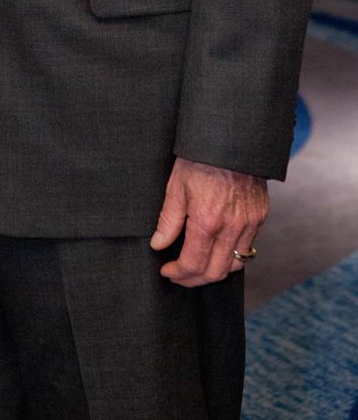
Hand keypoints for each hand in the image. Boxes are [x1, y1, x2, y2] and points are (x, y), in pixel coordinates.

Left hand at [150, 156, 267, 286]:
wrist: (231, 139)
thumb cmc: (199, 159)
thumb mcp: (176, 187)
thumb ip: (168, 221)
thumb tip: (158, 245)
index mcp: (207, 221)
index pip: (193, 264)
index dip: (178, 273)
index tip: (168, 271)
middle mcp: (232, 228)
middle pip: (215, 273)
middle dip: (194, 279)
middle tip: (180, 275)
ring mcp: (249, 224)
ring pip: (235, 265)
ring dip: (215, 271)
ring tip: (198, 265)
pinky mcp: (260, 217)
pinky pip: (248, 248)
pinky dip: (232, 255)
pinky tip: (217, 248)